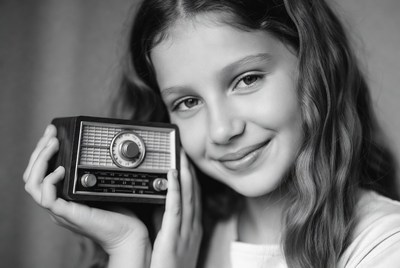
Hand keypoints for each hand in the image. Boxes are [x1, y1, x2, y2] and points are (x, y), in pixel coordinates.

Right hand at [23, 125, 151, 266]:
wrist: (128, 234)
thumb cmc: (118, 212)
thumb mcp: (102, 185)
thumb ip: (92, 172)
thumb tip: (92, 148)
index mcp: (63, 196)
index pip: (41, 172)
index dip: (43, 151)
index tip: (53, 132)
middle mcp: (57, 202)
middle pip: (32, 175)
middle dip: (39, 150)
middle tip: (50, 134)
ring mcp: (60, 210)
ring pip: (32, 184)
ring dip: (39, 161)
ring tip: (52, 145)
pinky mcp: (67, 215)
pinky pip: (46, 199)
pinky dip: (50, 181)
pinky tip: (61, 169)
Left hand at [150, 151, 202, 267]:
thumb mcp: (174, 244)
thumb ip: (169, 225)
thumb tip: (161, 206)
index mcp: (194, 230)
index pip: (195, 199)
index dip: (192, 180)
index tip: (188, 165)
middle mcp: (193, 229)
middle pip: (194, 195)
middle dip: (191, 173)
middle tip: (186, 153)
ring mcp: (186, 234)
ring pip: (188, 198)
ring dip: (185, 176)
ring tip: (181, 158)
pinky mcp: (173, 239)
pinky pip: (175, 209)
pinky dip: (174, 190)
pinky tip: (172, 175)